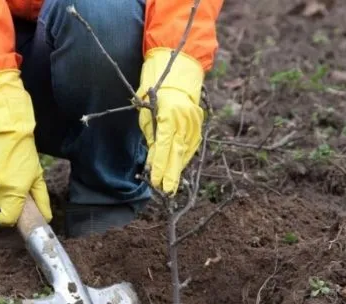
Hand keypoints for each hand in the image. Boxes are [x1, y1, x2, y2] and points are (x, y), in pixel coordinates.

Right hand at [0, 69, 51, 225]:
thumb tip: (46, 217)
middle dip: (2, 202)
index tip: (12, 213)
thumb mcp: (37, 176)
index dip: (9, 218)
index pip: (5, 220)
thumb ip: (41, 198)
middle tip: (10, 186)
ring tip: (2, 174)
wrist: (4, 130)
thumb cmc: (24, 152)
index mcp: (14, 193)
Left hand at [136, 47, 204, 194]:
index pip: (164, 146)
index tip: (156, 181)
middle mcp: (184, 118)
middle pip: (178, 151)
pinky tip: (179, 167)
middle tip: (166, 191)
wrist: (179, 70)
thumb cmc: (154, 89)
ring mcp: (194, 120)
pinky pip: (192, 143)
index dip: (160, 165)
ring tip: (171, 184)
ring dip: (178, 167)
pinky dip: (185, 156)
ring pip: (186, 149)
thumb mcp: (147, 112)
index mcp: (168, 113)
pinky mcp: (199, 122)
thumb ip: (153, 135)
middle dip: (171, 173)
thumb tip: (154, 158)